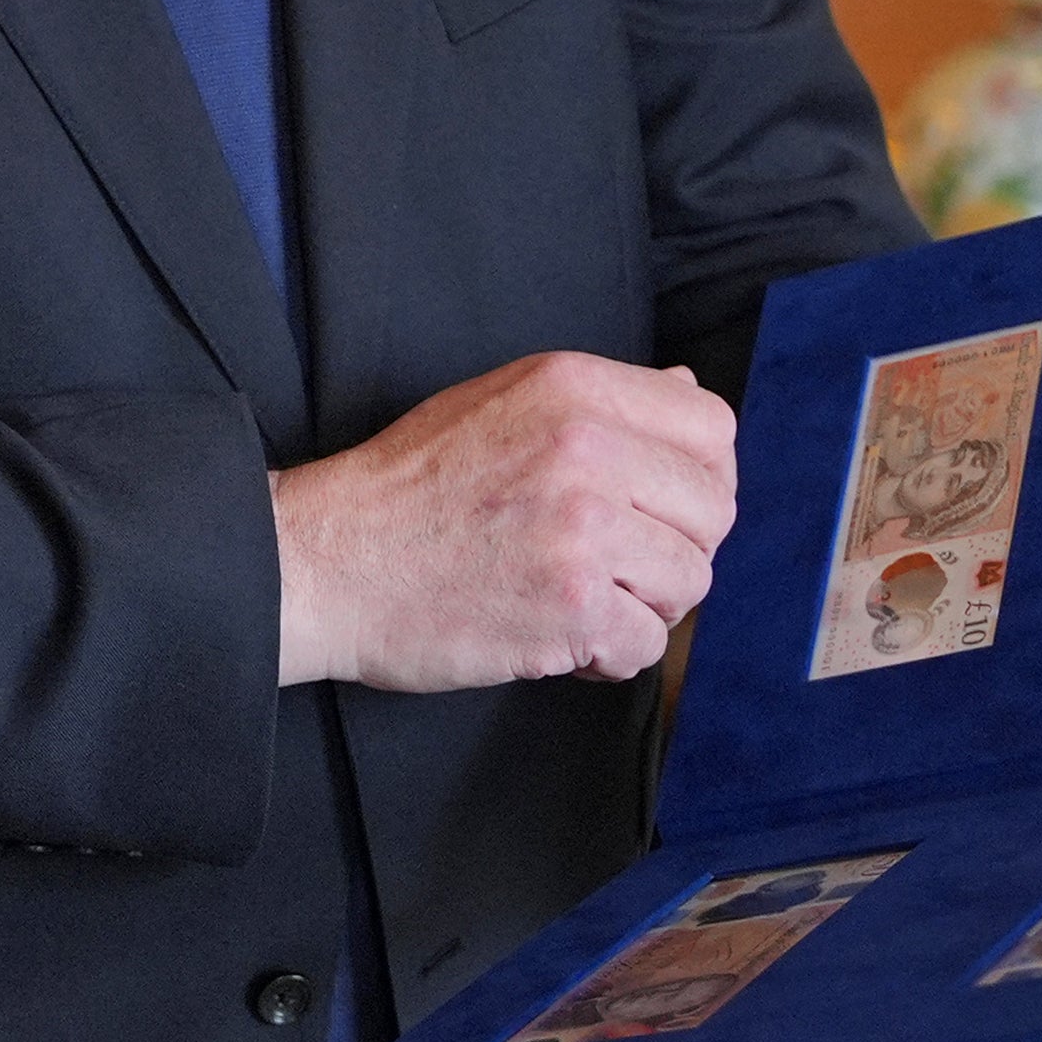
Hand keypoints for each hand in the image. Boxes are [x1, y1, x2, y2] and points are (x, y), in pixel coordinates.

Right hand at [270, 352, 737, 691]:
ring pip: (690, 580)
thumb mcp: (502, 401)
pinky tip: (561, 636)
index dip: (699, 476)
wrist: (327, 559)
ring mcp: (582, 529)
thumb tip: (687, 390)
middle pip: (713, 510)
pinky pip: (645, 645)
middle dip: (676, 546)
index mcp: (574, 387)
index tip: (661, 506)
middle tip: (618, 564)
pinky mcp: (570, 606)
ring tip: (582, 597)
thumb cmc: (410, 486)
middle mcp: (587, 449)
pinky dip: (609, 655)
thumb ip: (600, 400)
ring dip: (646, 603)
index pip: (712, 427)